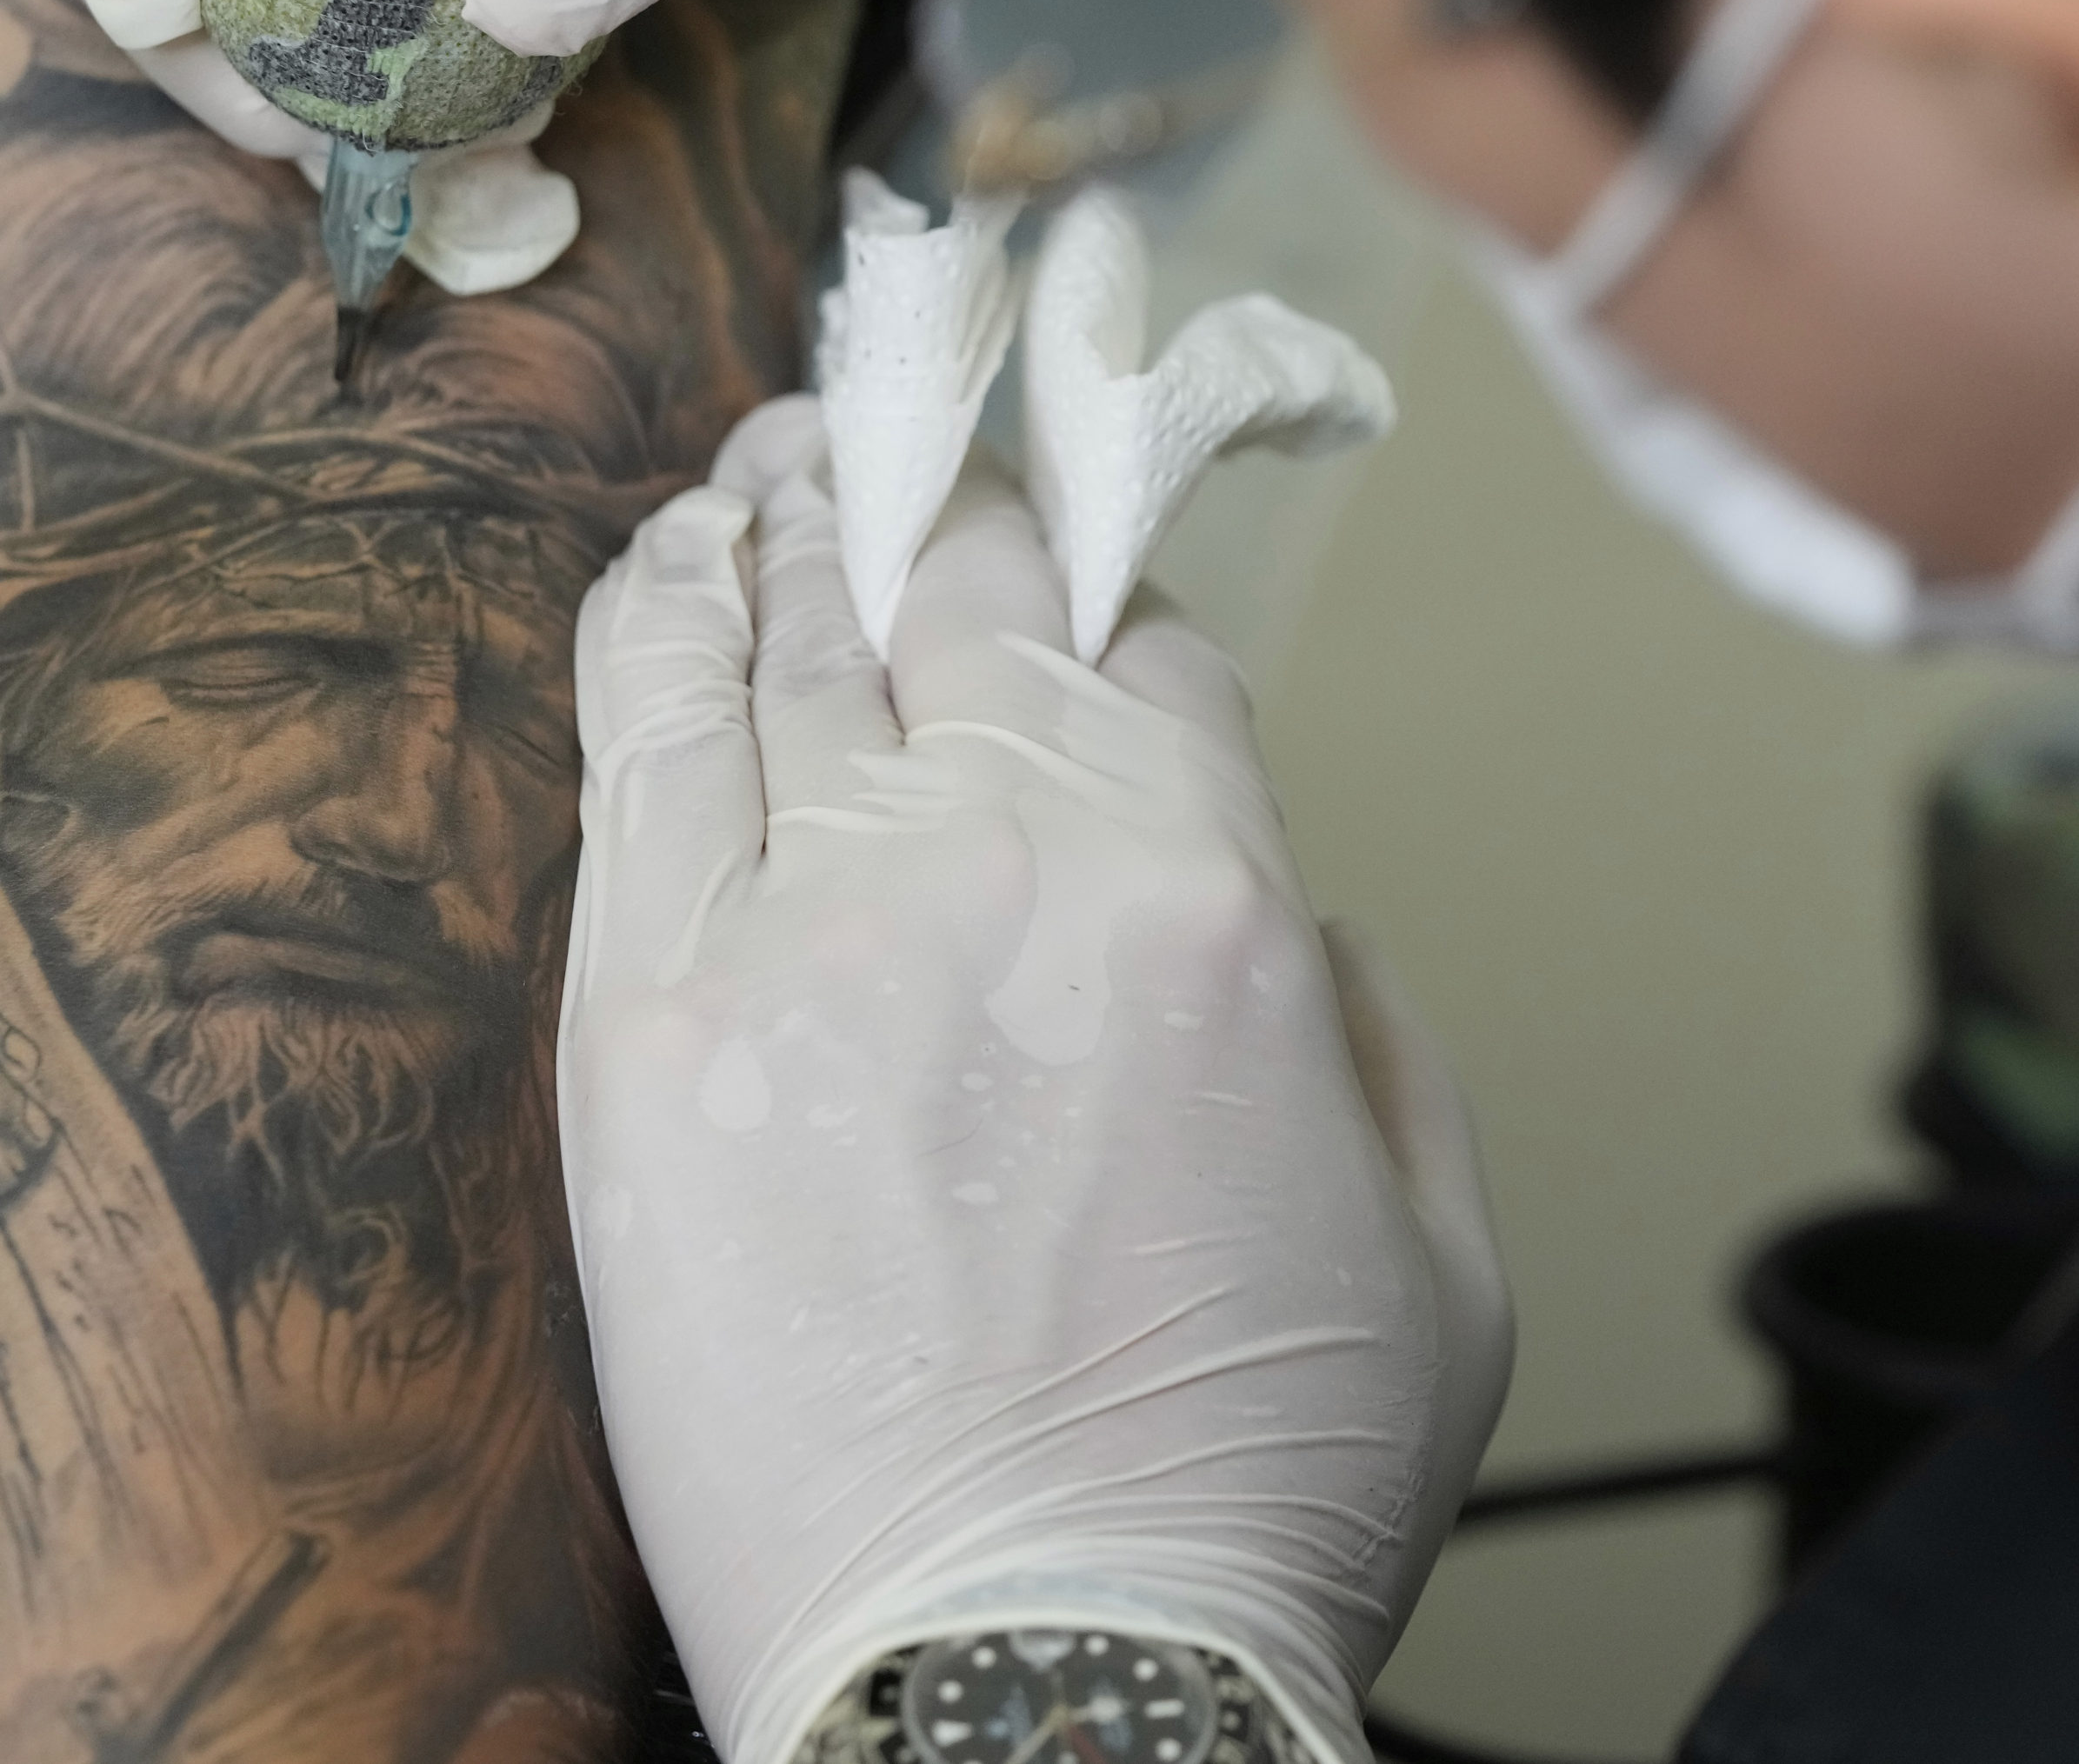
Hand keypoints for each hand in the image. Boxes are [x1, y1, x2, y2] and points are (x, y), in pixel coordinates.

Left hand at [560, 399, 1512, 1763]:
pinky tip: (675, 551)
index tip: (1078, 580)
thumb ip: (1366, 1027)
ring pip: (792, 622)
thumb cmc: (1239, 1492)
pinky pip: (640, 731)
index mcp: (1215, 896)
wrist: (1019, 1678)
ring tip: (788, 451)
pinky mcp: (643, 1011)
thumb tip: (1271, 913)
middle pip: (964, 583)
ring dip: (796, 506)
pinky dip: (659, 610)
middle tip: (920, 438)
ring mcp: (805, 918)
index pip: (1148, 645)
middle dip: (954, 491)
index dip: (1117, 596)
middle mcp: (1006, 857)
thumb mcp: (1439, 1250)